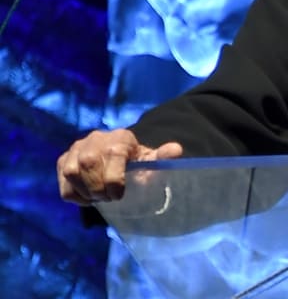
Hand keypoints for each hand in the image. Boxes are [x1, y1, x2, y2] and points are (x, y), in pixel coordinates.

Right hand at [57, 129, 182, 204]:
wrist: (117, 156)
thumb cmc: (137, 162)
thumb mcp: (151, 160)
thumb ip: (162, 157)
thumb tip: (176, 150)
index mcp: (120, 138)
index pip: (113, 155)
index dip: (114, 179)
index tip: (119, 195)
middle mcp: (96, 139)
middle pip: (88, 164)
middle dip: (98, 188)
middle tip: (108, 198)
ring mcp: (77, 148)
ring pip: (72, 172)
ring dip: (85, 191)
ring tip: (99, 197)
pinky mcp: (64, 159)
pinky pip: (63, 180)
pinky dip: (75, 194)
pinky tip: (88, 197)